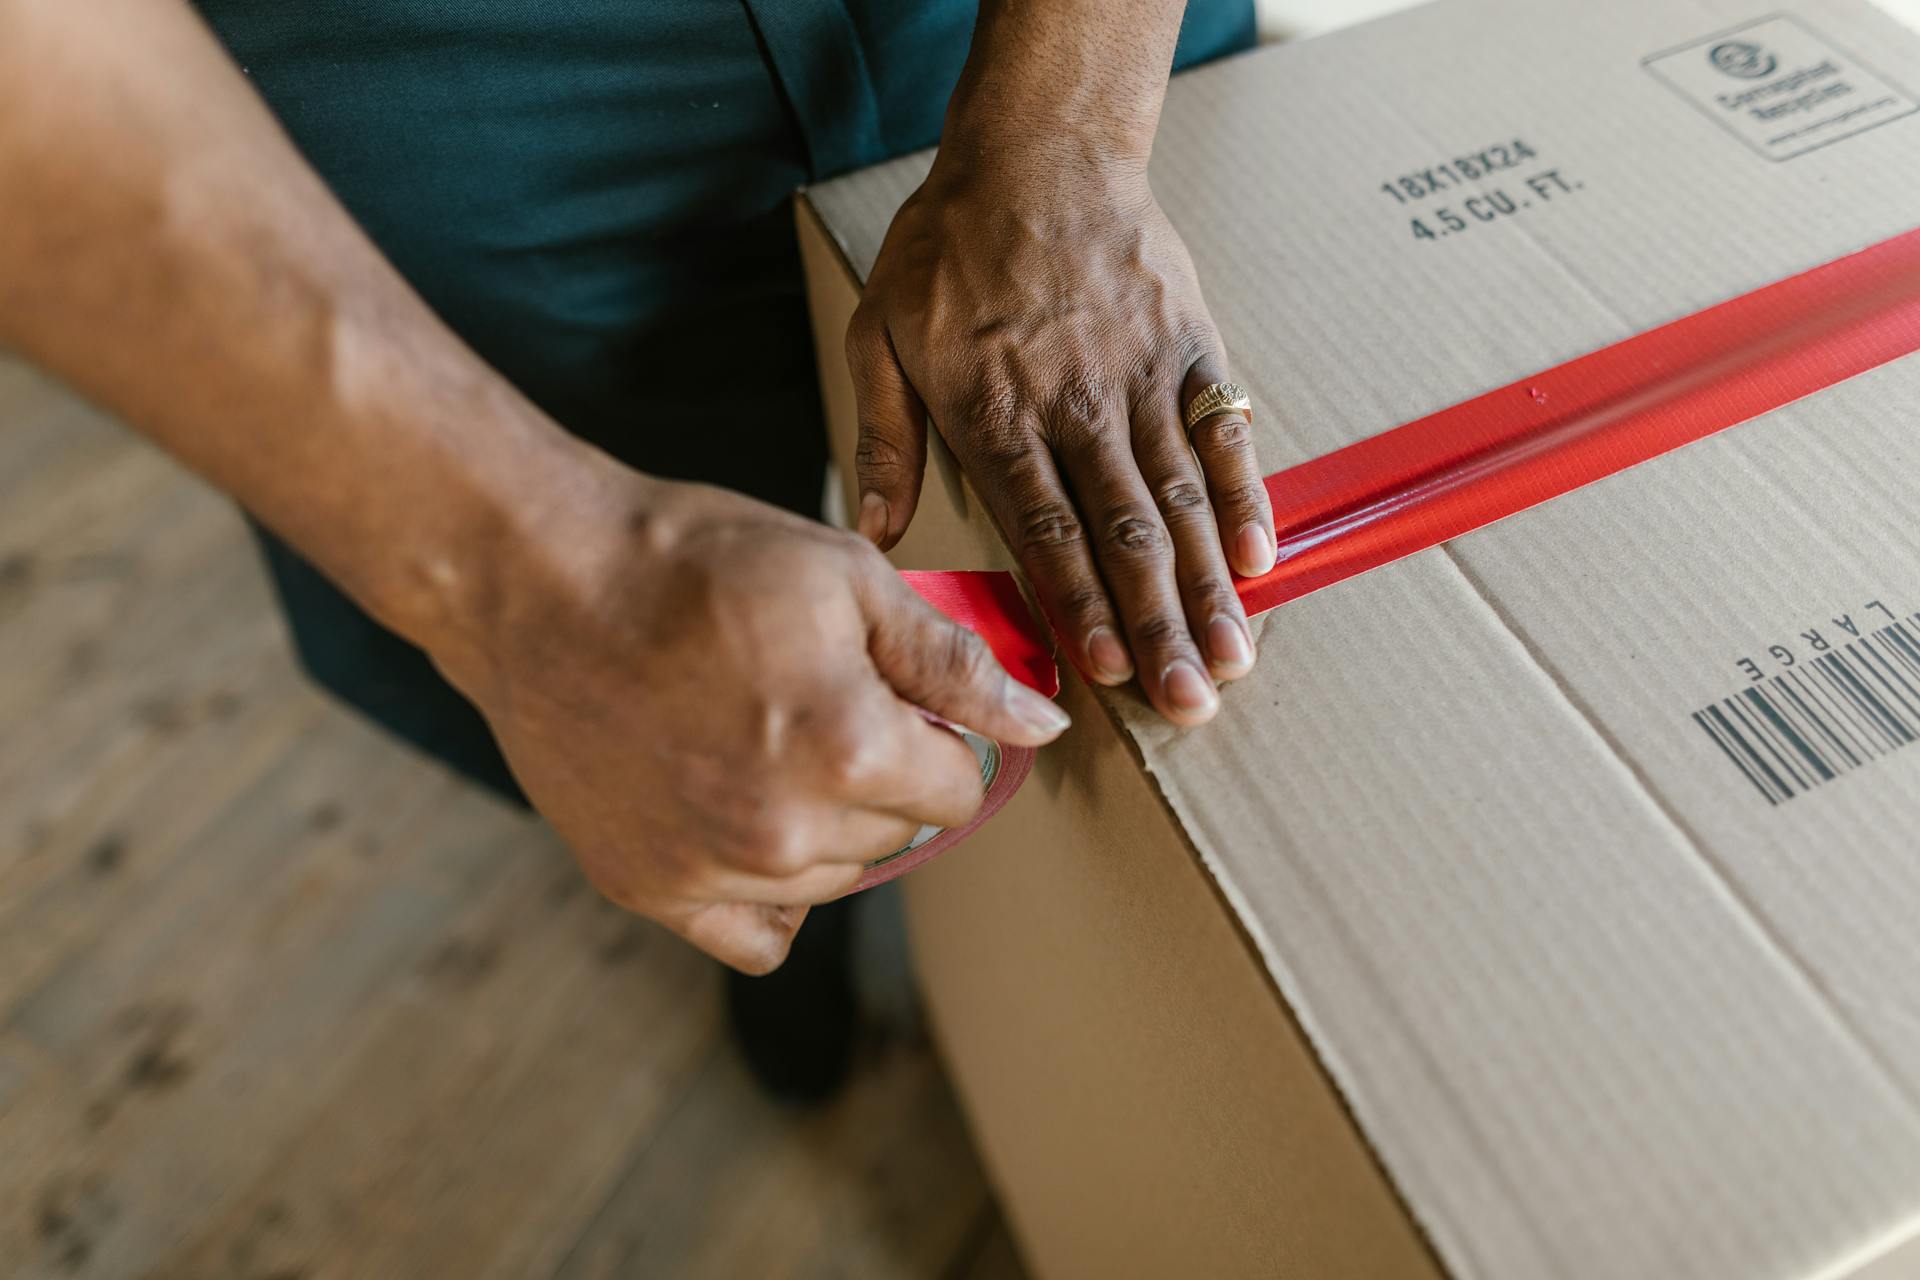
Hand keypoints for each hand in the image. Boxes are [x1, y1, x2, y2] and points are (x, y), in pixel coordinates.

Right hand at [429, 457, 1069, 972]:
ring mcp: (712, 870)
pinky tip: (751, 823)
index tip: (896, 697)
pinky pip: (759, 935)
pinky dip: (772, 891)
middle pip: (901, 833)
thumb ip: (954, 661)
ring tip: (770, 741)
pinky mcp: (650, 889)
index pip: (961, 787)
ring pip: (837, 878)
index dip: (940, 734)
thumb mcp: (846, 578)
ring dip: (830, 825)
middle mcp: (788, 832)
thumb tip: (1041, 726)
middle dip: (886, 773)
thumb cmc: (695, 562)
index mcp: (851, 751)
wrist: (539, 580)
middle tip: (821, 702)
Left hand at [848, 151, 1275, 725]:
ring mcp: (1142, 378)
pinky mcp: (1189, 348)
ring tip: (1233, 658)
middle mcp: (1077, 406)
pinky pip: (1225, 434)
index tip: (1107, 672)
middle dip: (1158, 624)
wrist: (1039, 148)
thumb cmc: (950, 246)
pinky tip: (1260, 562)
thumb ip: (883, 438)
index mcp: (997, 415)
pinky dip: (1246, 499)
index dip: (1080, 604)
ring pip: (1181, 499)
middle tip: (1189, 700)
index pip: (1045, 530)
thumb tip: (875, 535)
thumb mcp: (882, 334)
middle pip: (1125, 533)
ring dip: (1208, 587)